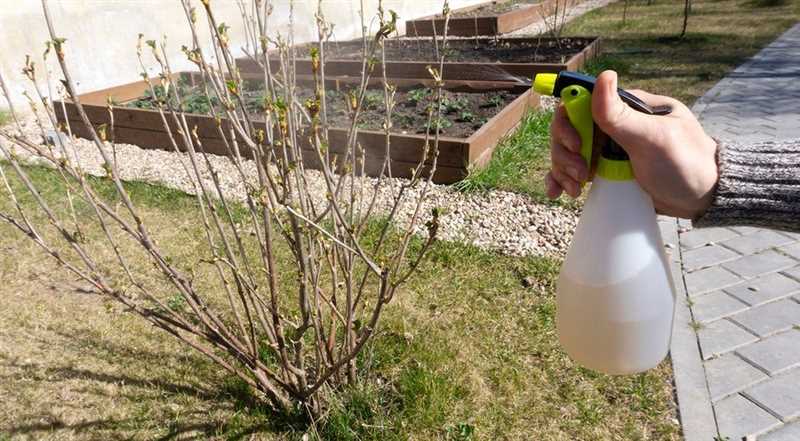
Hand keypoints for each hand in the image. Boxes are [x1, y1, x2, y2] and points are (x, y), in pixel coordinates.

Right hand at [545, 70, 718, 218]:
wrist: (704, 199)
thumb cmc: (686, 164)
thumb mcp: (652, 139)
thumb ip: (621, 114)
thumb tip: (603, 75)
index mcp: (627, 108)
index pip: (581, 103)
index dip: (569, 122)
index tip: (576, 144)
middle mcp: (614, 126)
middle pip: (569, 129)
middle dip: (565, 152)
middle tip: (582, 174)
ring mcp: (609, 150)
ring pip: (568, 152)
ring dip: (562, 169)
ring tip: (576, 188)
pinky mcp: (607, 172)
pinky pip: (575, 171)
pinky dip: (561, 180)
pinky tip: (559, 192)